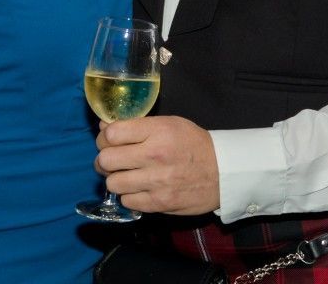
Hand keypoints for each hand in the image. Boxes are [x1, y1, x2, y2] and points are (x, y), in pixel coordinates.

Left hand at [94, 115, 219, 215]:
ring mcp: (156, 181)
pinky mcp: (159, 203)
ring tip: (126, 175)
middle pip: (106, 159)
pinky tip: (139, 188)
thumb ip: (137, 125)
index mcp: (158, 131)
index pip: (112, 133)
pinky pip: (127, 201)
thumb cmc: (194, 144)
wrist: (223, 172)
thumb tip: (104, 127)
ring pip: (112, 183)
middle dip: (105, 159)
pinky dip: (129, 196)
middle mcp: (154, 155)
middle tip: (112, 160)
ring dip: (116, 179)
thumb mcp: (169, 124)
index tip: (109, 140)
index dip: (105, 137)